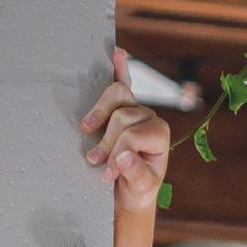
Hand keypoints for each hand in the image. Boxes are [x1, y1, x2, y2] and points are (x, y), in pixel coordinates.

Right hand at [80, 44, 171, 210]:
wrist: (130, 192)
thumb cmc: (137, 190)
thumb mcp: (140, 189)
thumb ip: (136, 174)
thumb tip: (124, 156)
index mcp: (160, 135)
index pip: (133, 134)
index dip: (117, 153)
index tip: (107, 174)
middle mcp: (150, 117)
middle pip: (122, 116)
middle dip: (107, 142)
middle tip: (96, 164)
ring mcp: (135, 108)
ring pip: (116, 94)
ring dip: (99, 113)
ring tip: (86, 130)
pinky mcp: (122, 106)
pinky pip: (121, 82)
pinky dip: (119, 68)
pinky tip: (118, 54)